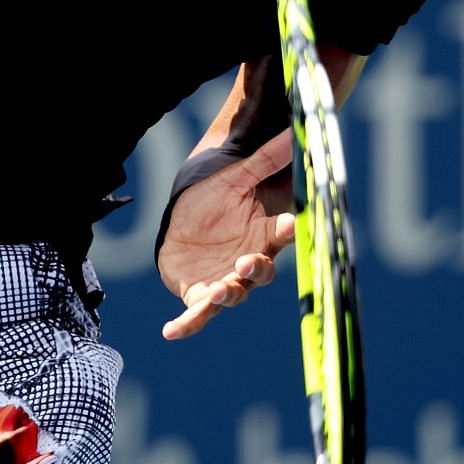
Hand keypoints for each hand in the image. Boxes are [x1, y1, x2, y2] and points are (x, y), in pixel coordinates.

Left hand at [158, 129, 296, 339]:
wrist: (184, 219)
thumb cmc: (215, 199)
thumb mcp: (235, 178)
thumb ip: (264, 160)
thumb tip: (293, 132)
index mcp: (262, 235)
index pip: (281, 235)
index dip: (286, 231)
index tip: (291, 223)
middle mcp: (247, 263)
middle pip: (260, 273)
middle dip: (256, 270)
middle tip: (247, 261)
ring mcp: (224, 282)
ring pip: (233, 295)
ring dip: (227, 295)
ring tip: (217, 291)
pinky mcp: (198, 295)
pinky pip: (195, 315)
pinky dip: (186, 325)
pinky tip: (170, 331)